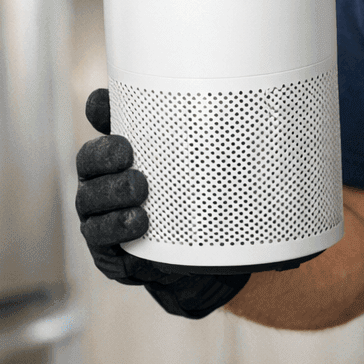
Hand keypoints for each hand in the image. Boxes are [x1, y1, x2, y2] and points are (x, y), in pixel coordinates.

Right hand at [76, 88, 248, 317]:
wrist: (210, 262)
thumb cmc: (210, 202)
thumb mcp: (221, 168)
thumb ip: (231, 141)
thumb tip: (275, 107)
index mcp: (131, 150)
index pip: (105, 122)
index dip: (100, 109)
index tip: (104, 102)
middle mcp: (109, 179)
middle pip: (89, 160)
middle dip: (102, 153)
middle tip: (127, 151)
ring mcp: (104, 215)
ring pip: (89, 200)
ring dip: (109, 193)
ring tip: (138, 191)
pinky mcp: (110, 250)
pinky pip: (101, 239)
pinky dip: (116, 229)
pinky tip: (137, 223)